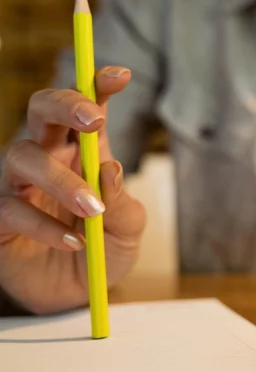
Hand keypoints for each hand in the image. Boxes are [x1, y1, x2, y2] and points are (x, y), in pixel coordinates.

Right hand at [0, 67, 146, 313]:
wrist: (76, 295)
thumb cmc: (103, 249)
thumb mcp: (127, 230)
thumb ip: (124, 204)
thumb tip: (110, 169)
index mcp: (84, 152)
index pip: (87, 109)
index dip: (99, 86)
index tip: (121, 75)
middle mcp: (48, 158)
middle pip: (40, 109)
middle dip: (65, 104)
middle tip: (95, 120)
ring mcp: (18, 185)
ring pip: (23, 156)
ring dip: (61, 179)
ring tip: (92, 211)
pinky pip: (10, 208)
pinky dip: (45, 225)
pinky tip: (74, 242)